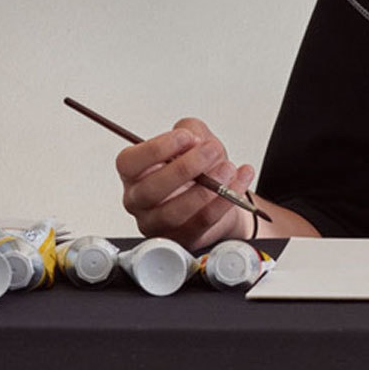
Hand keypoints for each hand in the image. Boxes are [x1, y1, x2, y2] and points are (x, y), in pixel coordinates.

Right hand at [116, 118, 255, 250]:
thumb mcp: (194, 137)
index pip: (129, 163)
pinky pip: (202, 222)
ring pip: (176, 211)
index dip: (156, 149)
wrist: (219, 194)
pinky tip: (239, 180)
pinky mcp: (183, 239)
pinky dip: (225, 200)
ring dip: (207, 187)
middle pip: (151, 190)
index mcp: (134, 174)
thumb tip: (194, 141)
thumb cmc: (199, 167)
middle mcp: (139, 201)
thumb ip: (190, 130)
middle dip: (186, 167)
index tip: (185, 137)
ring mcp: (158, 224)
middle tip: (212, 150)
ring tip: (228, 168)